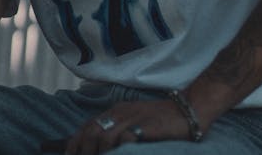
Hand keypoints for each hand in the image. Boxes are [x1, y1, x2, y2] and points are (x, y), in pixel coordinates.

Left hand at [64, 99, 190, 152]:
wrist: (186, 110)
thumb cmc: (160, 120)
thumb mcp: (134, 121)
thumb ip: (118, 132)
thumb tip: (101, 148)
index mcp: (115, 112)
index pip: (87, 127)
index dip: (75, 143)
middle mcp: (119, 114)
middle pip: (91, 132)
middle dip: (83, 151)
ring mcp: (131, 120)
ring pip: (103, 137)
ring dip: (98, 153)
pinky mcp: (143, 128)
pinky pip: (123, 140)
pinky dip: (117, 151)